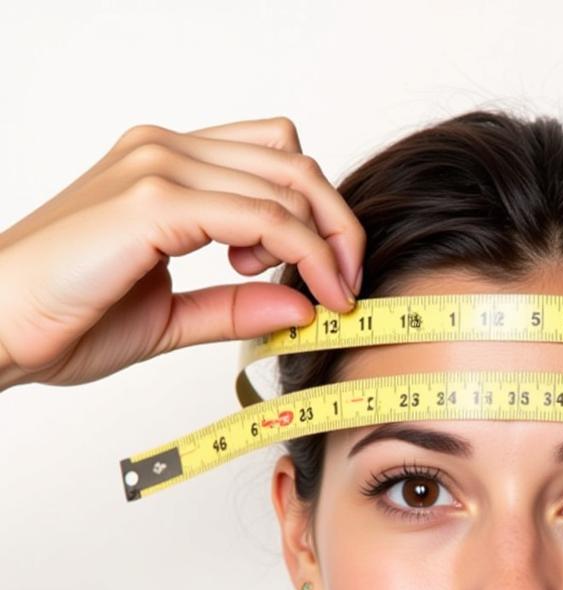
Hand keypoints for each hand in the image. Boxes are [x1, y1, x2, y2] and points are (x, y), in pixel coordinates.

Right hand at [0, 115, 363, 389]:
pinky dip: (302, 253)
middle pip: (294, 160)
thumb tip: (305, 306)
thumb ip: (237, 305)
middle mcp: (164, 150)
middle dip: (338, 225)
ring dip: (328, 241)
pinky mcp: (152, 200)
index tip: (335, 276)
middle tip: (347, 285)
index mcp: (167, 167)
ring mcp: (157, 166)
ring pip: (287, 180)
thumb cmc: (66, 318)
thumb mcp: (173, 315)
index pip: (274, 158)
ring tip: (326, 295)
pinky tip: (307, 293)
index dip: (321, 214)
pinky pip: (261, 216)